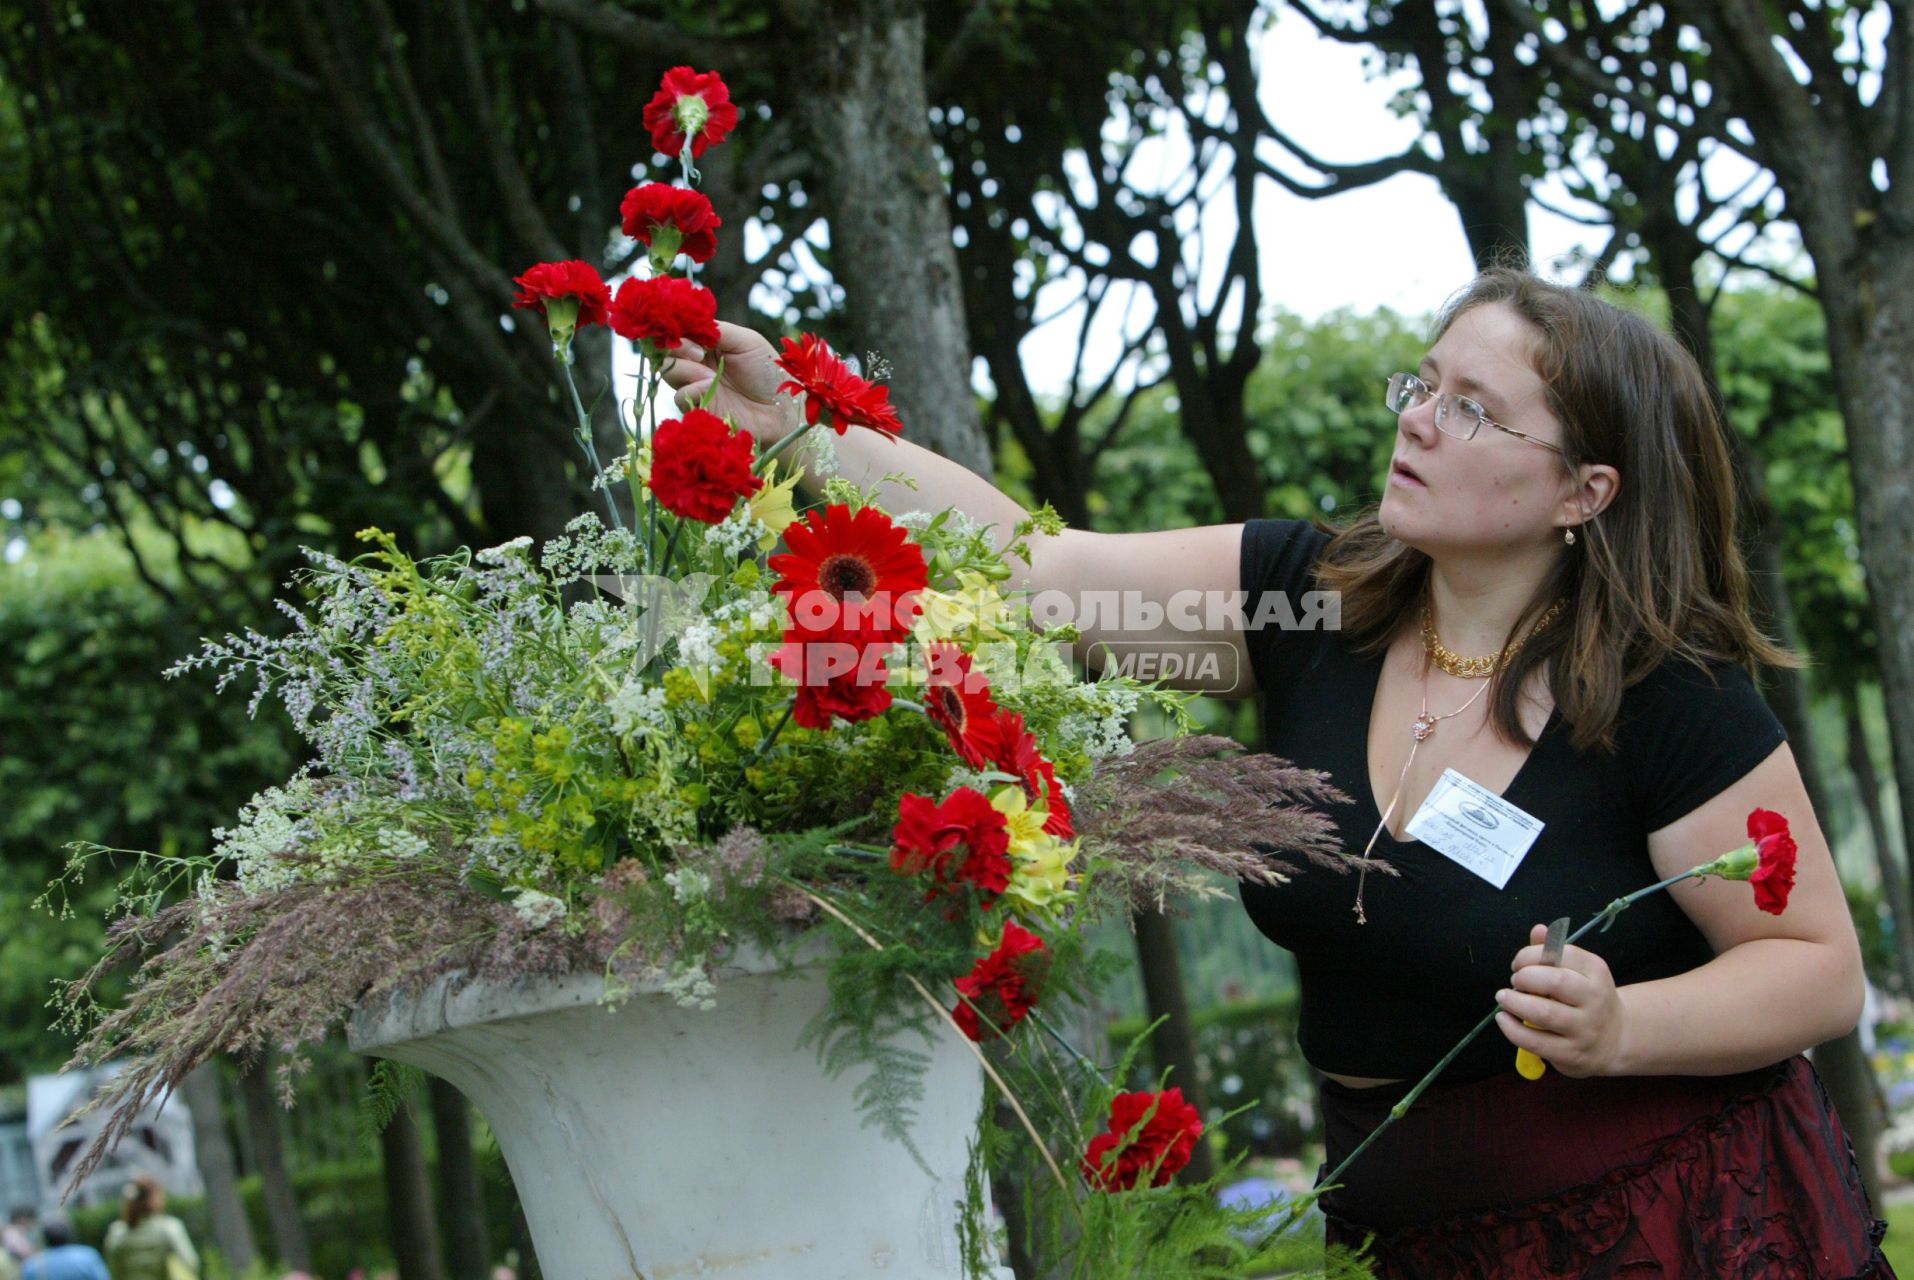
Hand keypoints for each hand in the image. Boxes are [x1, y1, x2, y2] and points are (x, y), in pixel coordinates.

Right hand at [658, 321, 793, 446]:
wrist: (779, 409)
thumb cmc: (769, 372)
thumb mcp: (747, 341)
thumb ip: (718, 330)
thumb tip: (690, 324)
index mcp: (711, 343)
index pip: (682, 330)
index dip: (678, 328)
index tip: (684, 330)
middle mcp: (699, 361)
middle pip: (668, 348)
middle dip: (678, 347)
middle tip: (699, 353)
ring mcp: (696, 384)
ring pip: (668, 369)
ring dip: (686, 368)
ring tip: (711, 377)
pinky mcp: (697, 406)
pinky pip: (678, 394)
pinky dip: (692, 389)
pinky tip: (709, 388)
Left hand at [1495, 922, 1628, 1077]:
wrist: (1616, 1039)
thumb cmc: (1586, 998)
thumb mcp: (1578, 971)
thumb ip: (1554, 951)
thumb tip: (1538, 930)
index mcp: (1596, 971)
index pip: (1562, 954)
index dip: (1531, 954)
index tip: (1518, 963)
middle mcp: (1595, 999)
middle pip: (1555, 981)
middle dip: (1525, 978)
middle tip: (1515, 981)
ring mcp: (1584, 1029)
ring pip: (1544, 1013)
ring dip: (1515, 1002)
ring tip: (1503, 998)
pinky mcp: (1571, 1054)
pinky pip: (1535, 1041)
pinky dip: (1512, 1029)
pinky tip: (1503, 1019)